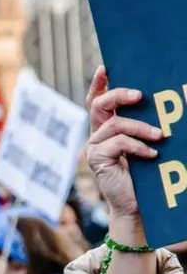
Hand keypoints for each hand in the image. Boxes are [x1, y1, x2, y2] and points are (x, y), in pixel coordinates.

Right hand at [86, 65, 161, 225]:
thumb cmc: (150, 174)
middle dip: (118, 95)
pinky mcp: (97, 160)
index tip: (105, 67)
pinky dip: (137, 146)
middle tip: (140, 95)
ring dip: (140, 127)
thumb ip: (150, 125)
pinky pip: (116, 143)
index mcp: (108, 127)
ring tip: (161, 136)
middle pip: (99, 105)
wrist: (139, 206)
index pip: (98, 100)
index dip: (99, 83)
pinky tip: (152, 155)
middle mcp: (98, 134)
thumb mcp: (151, 143)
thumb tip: (177, 103)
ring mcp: (95, 147)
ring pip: (114, 125)